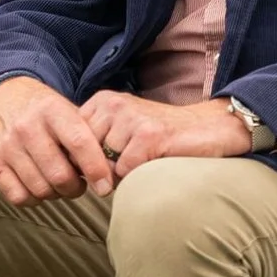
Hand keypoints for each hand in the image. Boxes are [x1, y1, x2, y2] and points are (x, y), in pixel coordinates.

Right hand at [0, 73, 121, 202]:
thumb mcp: (68, 110)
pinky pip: (18, 196)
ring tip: (59, 183)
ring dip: (56, 194)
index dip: (96, 169)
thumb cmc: (44, 110)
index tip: (105, 186)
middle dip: (76, 188)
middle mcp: (27, 126)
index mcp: (52, 110)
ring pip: (40, 189)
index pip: (79, 143)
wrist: (4, 97)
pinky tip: (39, 187)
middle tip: (80, 184)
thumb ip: (88, 137)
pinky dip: (34, 199)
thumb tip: (110, 170)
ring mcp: (8, 145)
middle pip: (59, 175)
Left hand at [82, 91, 252, 178]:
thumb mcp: (122, 131)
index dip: (87, 160)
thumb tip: (67, 170)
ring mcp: (131, 117)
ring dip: (123, 172)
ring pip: (106, 164)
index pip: (73, 140)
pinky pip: (126, 170)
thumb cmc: (162, 136)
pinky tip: (156, 161)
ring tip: (146, 159)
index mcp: (102, 101)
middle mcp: (113, 104)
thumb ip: (95, 143)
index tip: (107, 162)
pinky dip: (138, 175)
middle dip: (103, 168)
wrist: (208, 129)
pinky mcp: (149, 134)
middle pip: (87, 154)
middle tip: (131, 162)